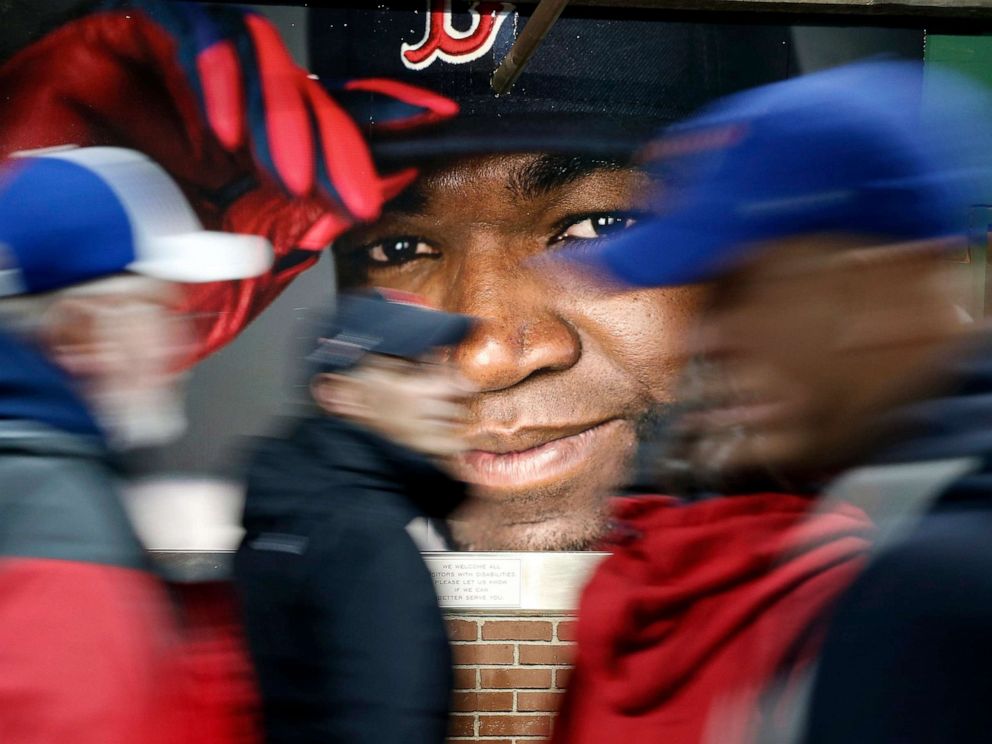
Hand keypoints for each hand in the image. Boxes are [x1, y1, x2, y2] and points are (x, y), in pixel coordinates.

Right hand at [0, 1, 456, 358]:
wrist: (23, 274)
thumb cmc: (106, 280)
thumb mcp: (223, 278)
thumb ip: (286, 239)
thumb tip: (351, 207)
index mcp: (245, 163)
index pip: (325, 127)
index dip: (377, 121)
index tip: (428, 129)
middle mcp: (218, 112)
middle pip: (304, 95)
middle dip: (341, 141)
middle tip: (358, 188)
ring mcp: (177, 76)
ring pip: (257, 57)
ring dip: (286, 114)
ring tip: (289, 171)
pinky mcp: (124, 38)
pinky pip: (187, 25)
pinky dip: (215, 69)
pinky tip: (224, 128)